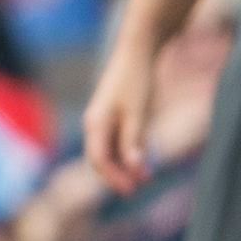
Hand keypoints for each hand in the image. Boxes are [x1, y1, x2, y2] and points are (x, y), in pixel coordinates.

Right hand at [81, 45, 158, 193]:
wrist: (137, 50)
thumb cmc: (136, 80)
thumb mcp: (138, 112)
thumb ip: (134, 141)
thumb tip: (134, 168)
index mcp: (95, 123)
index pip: (99, 160)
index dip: (115, 178)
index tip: (134, 190)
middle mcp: (94, 123)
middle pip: (101, 159)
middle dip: (119, 175)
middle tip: (140, 186)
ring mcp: (102, 119)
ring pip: (109, 151)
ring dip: (125, 165)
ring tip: (146, 175)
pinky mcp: (112, 115)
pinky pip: (116, 141)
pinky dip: (127, 152)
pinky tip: (144, 157)